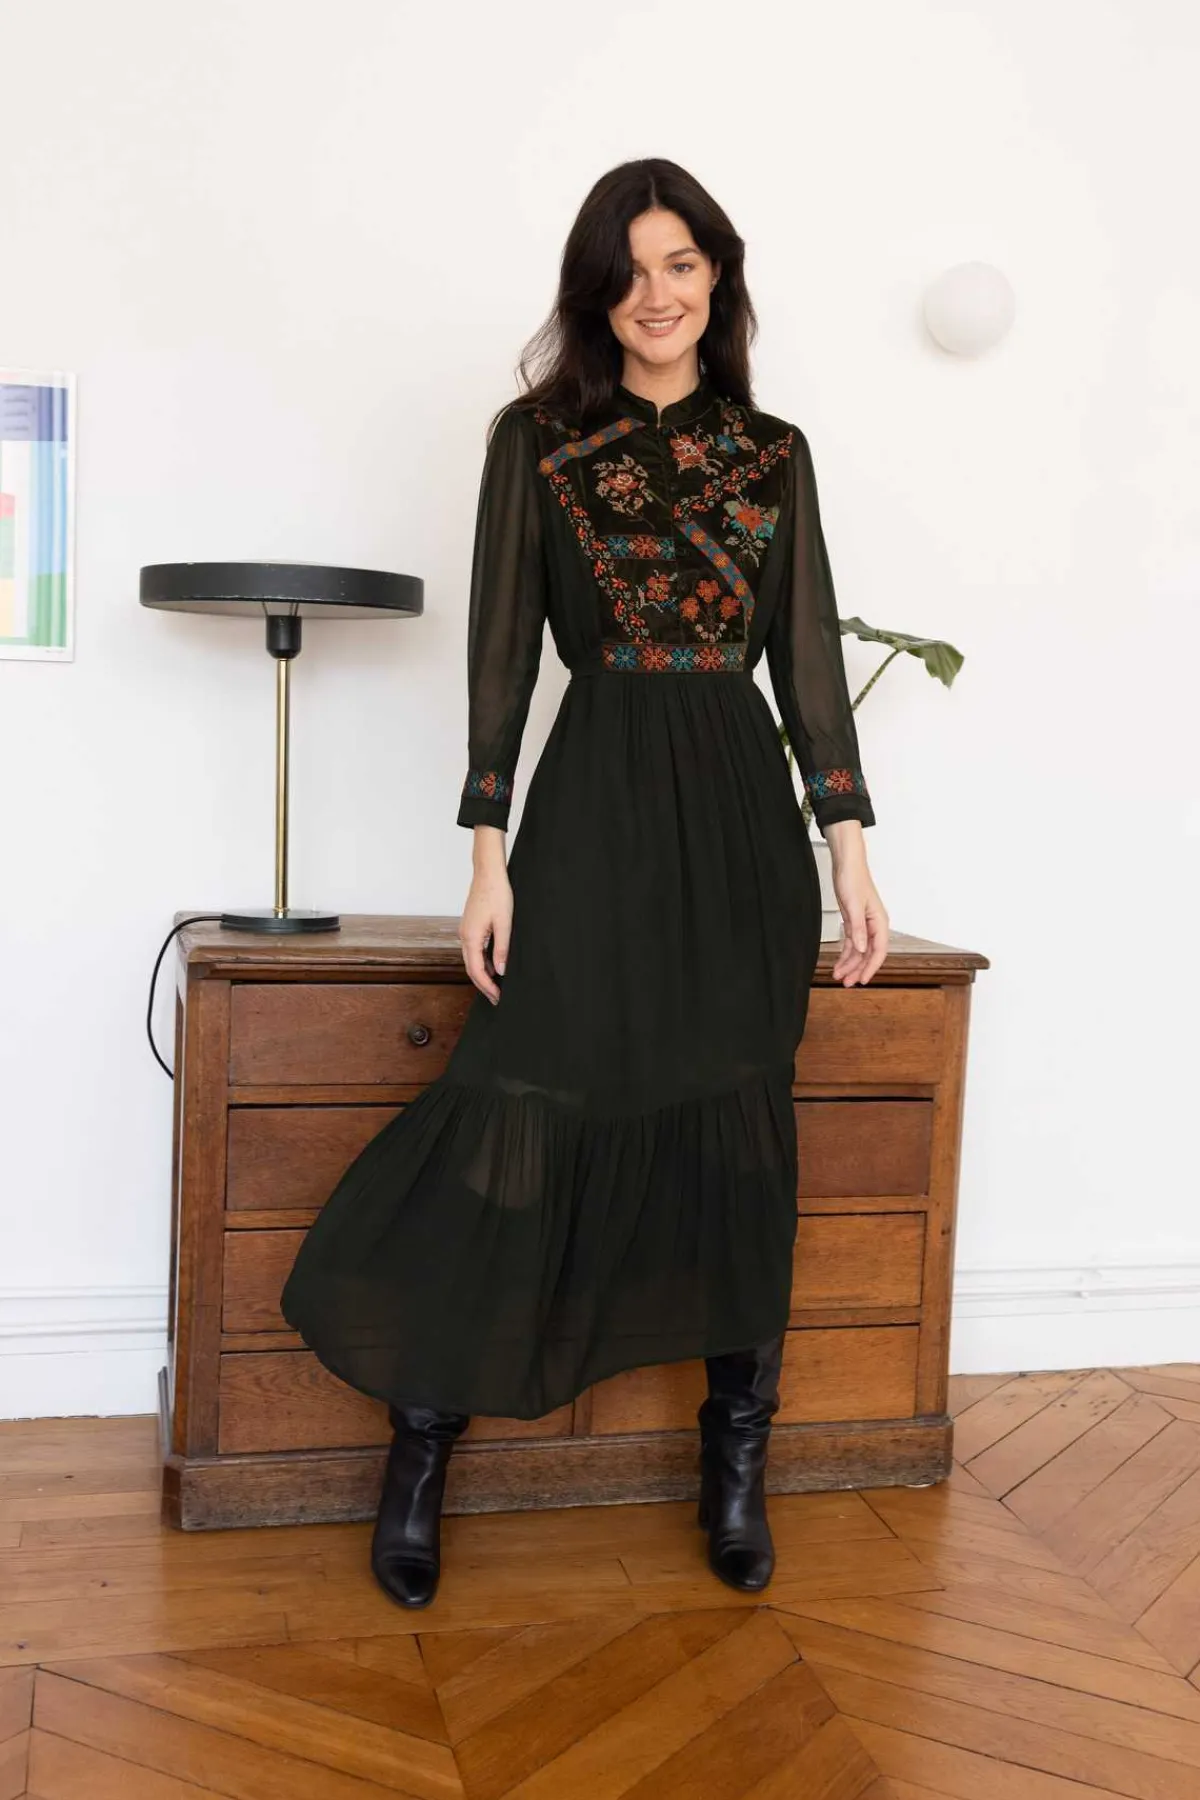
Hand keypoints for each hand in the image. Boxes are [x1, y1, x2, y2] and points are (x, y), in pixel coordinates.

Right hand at [459, 831, 512, 1003]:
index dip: (487, 987)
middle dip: (484, 985)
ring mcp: (466, 931)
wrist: (488, 873)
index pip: (477, 971)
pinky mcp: (470, 926)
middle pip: (471, 968)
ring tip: (497, 985)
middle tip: (497, 998)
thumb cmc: (497, 894)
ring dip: (483, 974)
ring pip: (472, 959)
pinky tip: (495, 965)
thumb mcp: (505, 924)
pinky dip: (483, 961)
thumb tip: (501, 971)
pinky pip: (474, 949)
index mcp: (471, 938)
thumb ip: (502, 949)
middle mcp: (464, 936)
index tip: (497, 997)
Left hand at [825, 823, 889, 985]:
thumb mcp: (853, 905)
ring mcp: (864, 924)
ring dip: (850, 964)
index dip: (871, 968)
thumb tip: (861, 948)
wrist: (846, 864)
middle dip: (858, 969)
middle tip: (846, 983)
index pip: (878, 951)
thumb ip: (858, 929)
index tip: (862, 980)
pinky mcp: (854, 921)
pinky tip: (839, 963)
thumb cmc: (853, 879)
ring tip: (838, 976)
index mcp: (879, 922)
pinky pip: (852, 942)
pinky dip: (845, 953)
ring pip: (859, 950)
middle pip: (868, 954)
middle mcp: (874, 925)